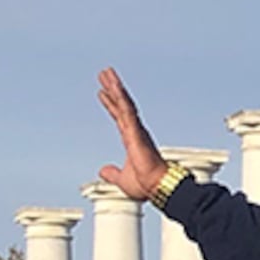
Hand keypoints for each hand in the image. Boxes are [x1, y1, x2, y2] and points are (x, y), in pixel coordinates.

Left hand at [95, 67, 167, 200]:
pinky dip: (120, 97)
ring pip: (123, 103)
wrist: (157, 186)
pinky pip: (126, 109)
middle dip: (112, 89)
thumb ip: (112, 173)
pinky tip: (114, 86)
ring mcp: (135, 129)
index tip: (103, 93)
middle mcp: (134, 131)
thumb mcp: (122, 179)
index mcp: (132, 140)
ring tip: (106, 73)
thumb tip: (103, 171)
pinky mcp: (136, 130)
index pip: (119, 117)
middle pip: (121, 104)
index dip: (110, 104)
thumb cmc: (146, 184)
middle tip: (104, 74)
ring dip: (115, 87)